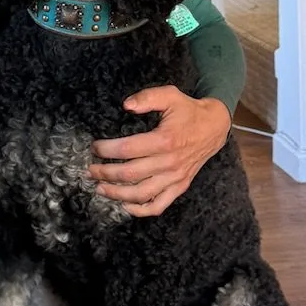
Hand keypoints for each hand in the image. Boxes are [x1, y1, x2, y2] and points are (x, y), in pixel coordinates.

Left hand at [90, 88, 231, 218]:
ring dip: (117, 193)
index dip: (106, 150)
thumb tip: (126, 105)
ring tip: (100, 188)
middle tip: (90, 170)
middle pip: (130, 174)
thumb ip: (148, 97)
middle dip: (105, 173)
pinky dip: (141, 210)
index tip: (94, 148)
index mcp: (164, 140)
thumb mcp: (170, 95)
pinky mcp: (180, 186)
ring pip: (141, 193)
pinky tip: (125, 205)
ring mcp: (175, 177)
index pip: (127, 149)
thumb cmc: (188, 111)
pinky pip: (159, 205)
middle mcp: (170, 162)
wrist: (214, 127)